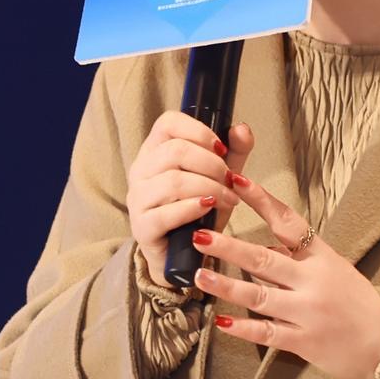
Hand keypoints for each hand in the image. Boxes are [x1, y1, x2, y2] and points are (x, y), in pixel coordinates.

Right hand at [128, 113, 255, 287]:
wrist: (185, 255)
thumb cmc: (199, 211)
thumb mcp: (220, 178)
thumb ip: (234, 153)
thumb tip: (242, 129)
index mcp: (155, 151)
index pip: (168, 123)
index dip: (199, 131)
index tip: (222, 149)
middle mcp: (140, 170)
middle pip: (174, 150)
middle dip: (211, 164)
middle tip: (230, 179)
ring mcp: (137, 199)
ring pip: (172, 181)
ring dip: (209, 188)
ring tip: (228, 198)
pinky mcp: (142, 227)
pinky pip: (166, 213)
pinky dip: (193, 208)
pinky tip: (209, 208)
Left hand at [195, 170, 379, 378]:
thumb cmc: (359, 304)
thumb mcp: (336, 270)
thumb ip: (300, 258)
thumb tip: (261, 249)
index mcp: (322, 257)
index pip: (289, 222)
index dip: (261, 200)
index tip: (237, 180)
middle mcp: (313, 281)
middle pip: (264, 259)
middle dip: (229, 247)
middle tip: (200, 235)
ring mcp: (307, 311)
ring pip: (260, 296)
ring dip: (227, 286)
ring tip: (199, 276)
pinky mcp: (303, 340)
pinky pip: (267, 333)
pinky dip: (243, 329)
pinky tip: (220, 323)